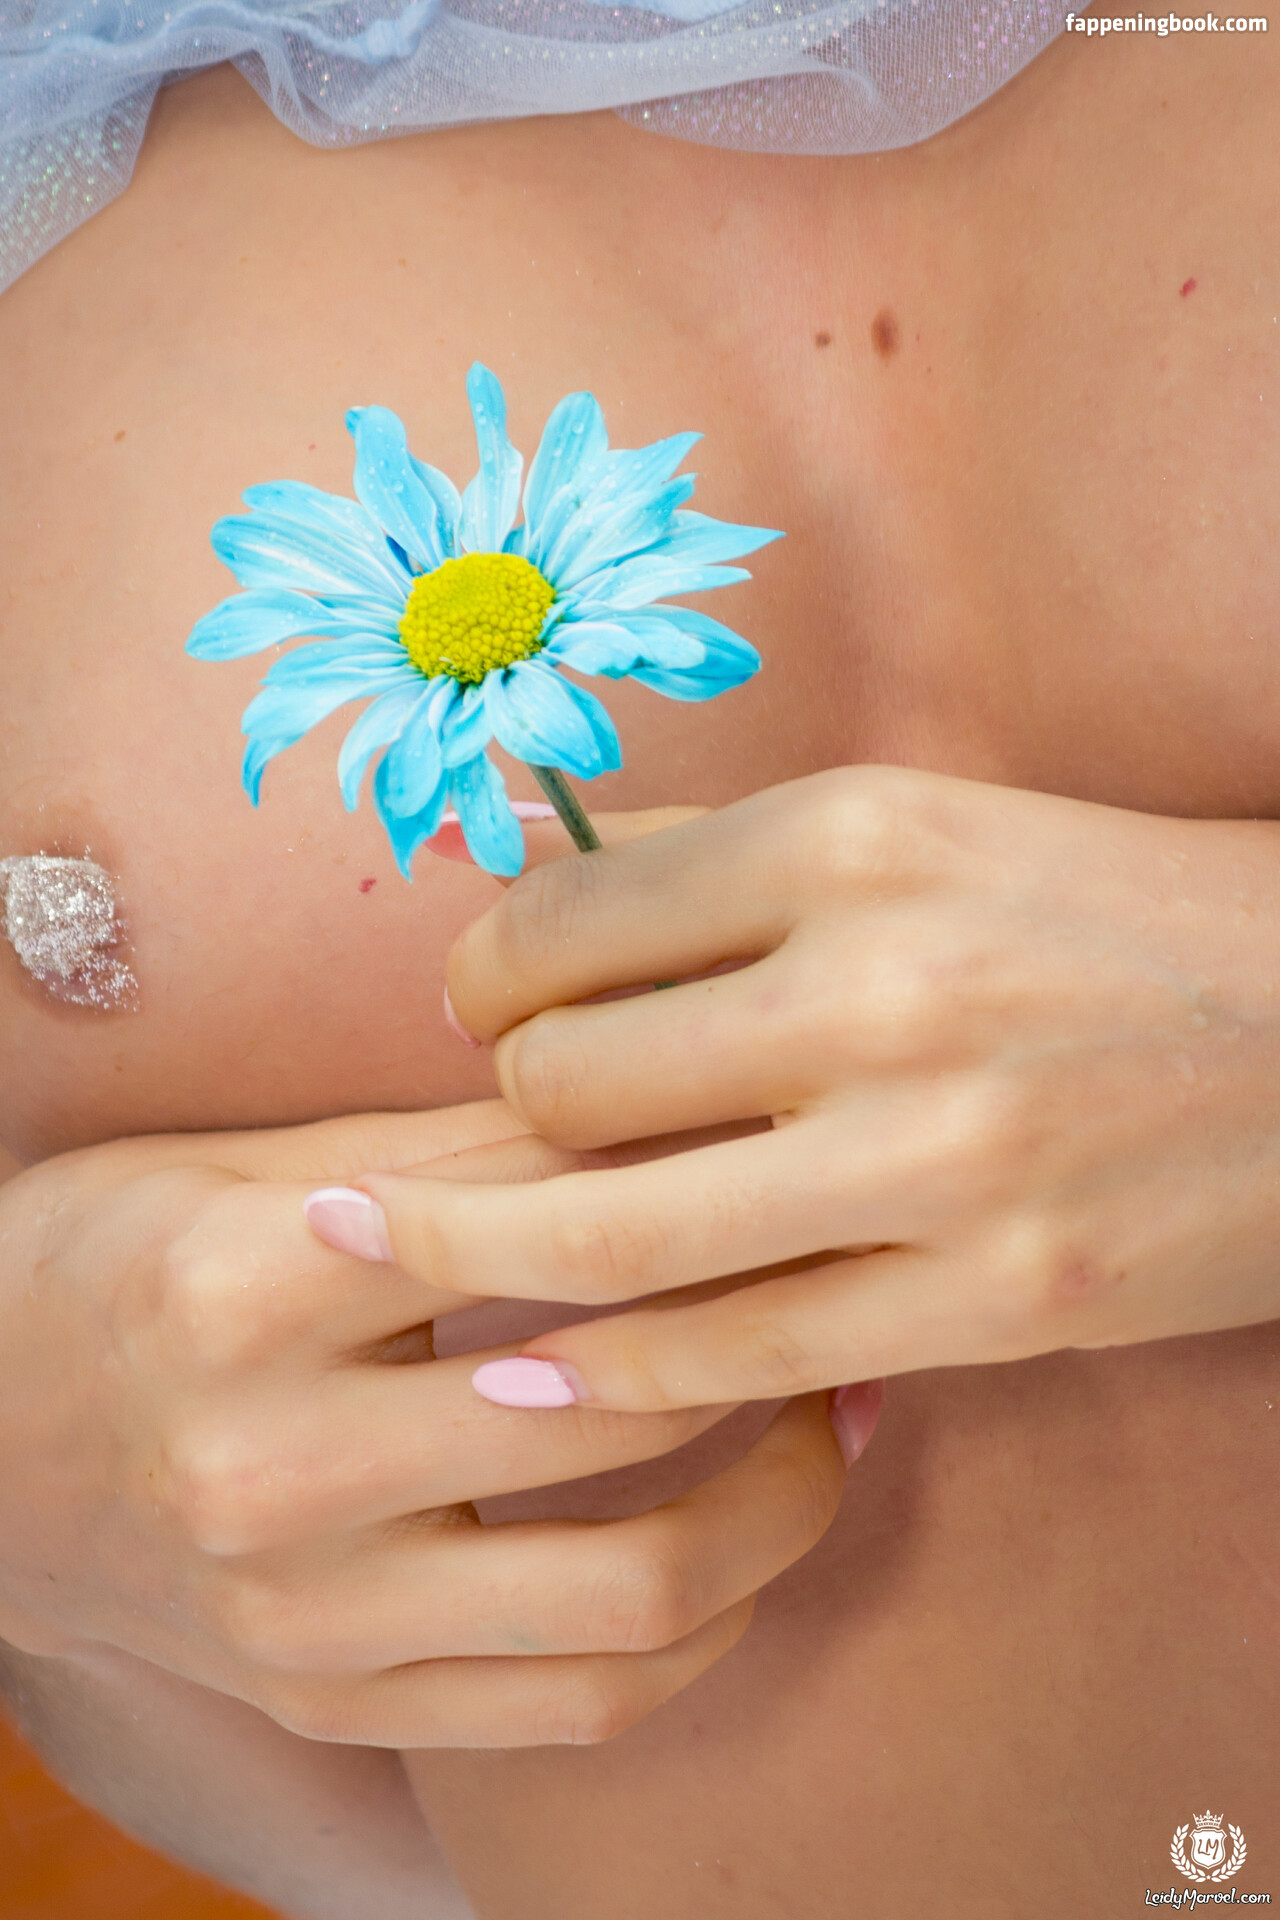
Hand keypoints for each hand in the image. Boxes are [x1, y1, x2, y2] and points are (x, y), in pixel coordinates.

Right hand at [0, 1103, 865, 1745]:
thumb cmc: (113, 1268)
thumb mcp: (240, 1167)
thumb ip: (441, 1154)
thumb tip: (644, 1111)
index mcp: (248, 1287)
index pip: (543, 1227)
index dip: (698, 1184)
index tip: (785, 1152)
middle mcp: (274, 1466)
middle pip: (615, 1407)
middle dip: (769, 1334)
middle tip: (835, 1274)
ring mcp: (306, 1616)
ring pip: (635, 1594)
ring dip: (782, 1503)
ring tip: (831, 1414)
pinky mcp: (337, 1701)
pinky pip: (581, 1706)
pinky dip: (700, 1630)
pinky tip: (744, 1546)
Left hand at [353, 765, 1279, 1412]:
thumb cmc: (1106, 912)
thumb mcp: (927, 823)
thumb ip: (722, 851)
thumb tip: (539, 868)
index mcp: (852, 839)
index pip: (563, 923)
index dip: (485, 978)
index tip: (490, 1009)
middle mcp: (881, 986)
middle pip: (567, 1084)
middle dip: (494, 1115)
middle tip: (497, 1129)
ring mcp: (939, 1156)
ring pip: (616, 1236)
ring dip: (480, 1257)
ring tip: (396, 1256)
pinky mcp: (994, 1297)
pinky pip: (741, 1352)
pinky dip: (615, 1375)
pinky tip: (538, 1377)